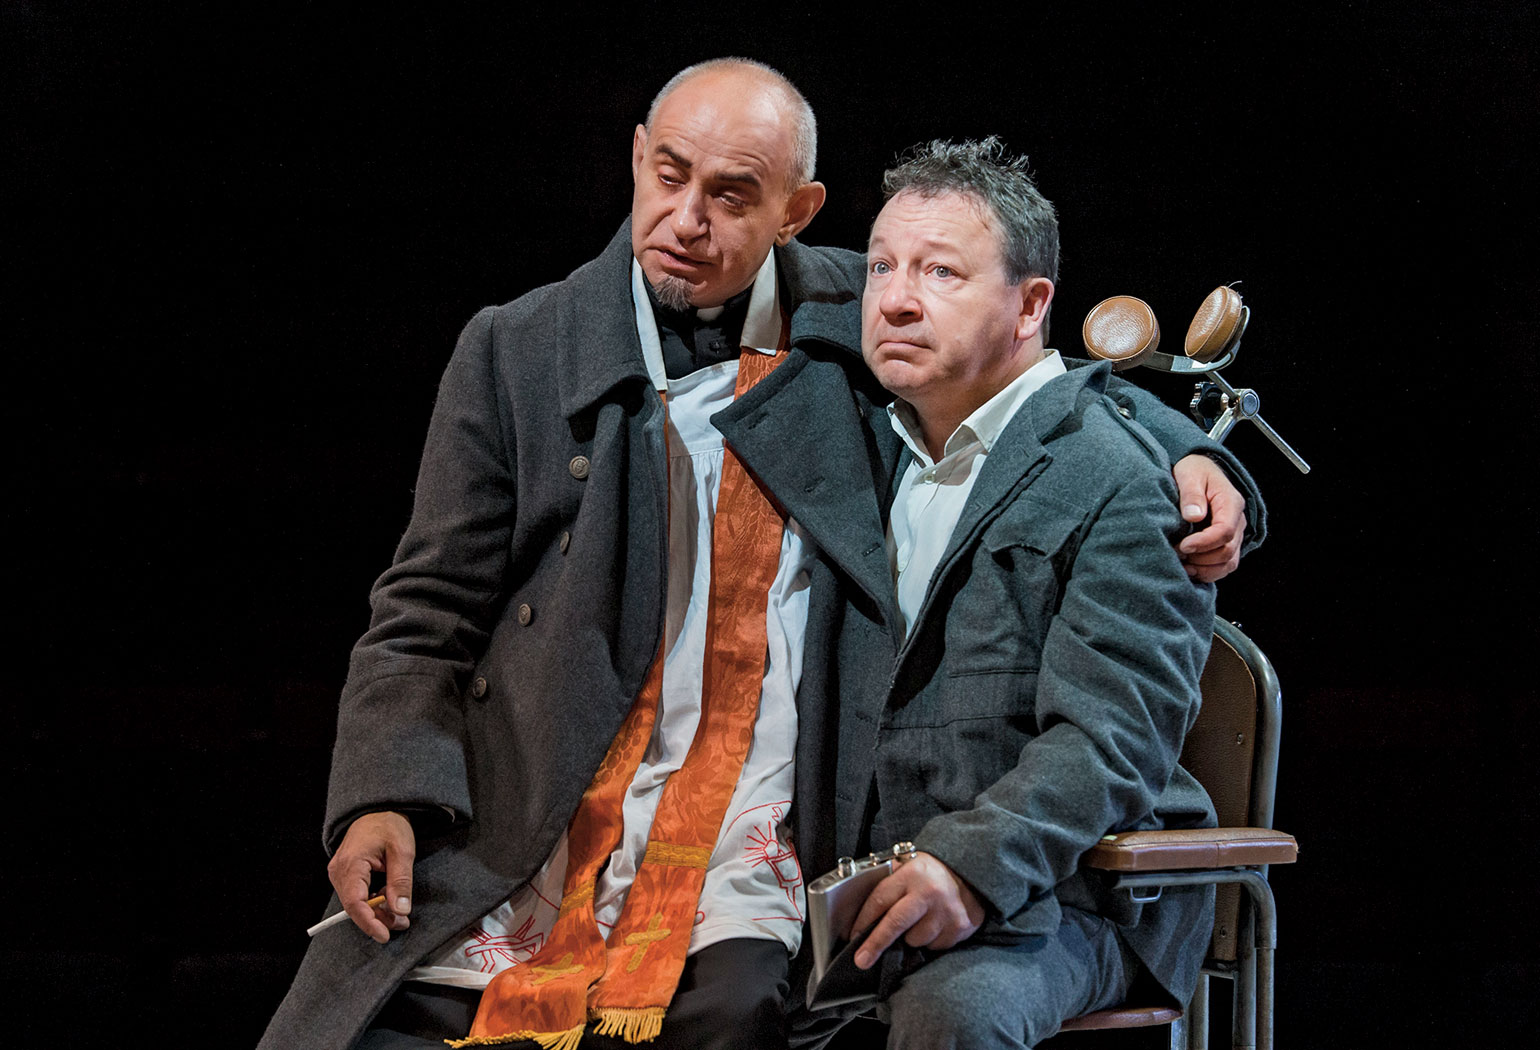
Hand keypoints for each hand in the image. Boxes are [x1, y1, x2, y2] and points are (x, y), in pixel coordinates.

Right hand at [327, 811, 415, 942]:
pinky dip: (372, 902)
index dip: (369, 923)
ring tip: (399, 914)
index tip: (384, 936)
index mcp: (351, 863)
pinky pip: (356, 895)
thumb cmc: (388, 824)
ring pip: (355, 903)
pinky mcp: (345, 874)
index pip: (355, 903)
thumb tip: (400, 910)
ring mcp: (340, 873)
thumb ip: (400, 882)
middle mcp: (339, 871)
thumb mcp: (402, 851)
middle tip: (402, 923)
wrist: (377, 809)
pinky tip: (388, 900)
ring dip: (376, 912)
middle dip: (378, 919)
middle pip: (355, 906)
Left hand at [850, 852, 984, 968]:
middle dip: (876, 944)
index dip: (863, 921)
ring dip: (911, 937)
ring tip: (920, 919)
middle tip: (861, 960)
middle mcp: (929, 893)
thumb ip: (888, 885)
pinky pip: (934, 945)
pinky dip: (930, 939)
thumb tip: (861, 916)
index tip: (853, 936)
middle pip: (895, 924)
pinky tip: (935, 924)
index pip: (880, 900)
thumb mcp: (907, 866)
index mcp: (911, 875)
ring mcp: (946, 912)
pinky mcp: (960, 927)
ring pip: (915, 940)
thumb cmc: (931, 871)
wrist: (970, 870)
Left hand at [1173, 455, 1245, 582]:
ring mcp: (1234, 534)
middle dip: (1201, 558)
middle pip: (1228, 551)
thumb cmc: (1195, 471)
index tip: (1183, 545)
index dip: (1204, 543)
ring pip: (1229, 563)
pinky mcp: (1226, 543)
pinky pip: (1225, 565)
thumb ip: (1192, 494)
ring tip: (1182, 565)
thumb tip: (1193, 515)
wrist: (1200, 470)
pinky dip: (1208, 572)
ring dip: (1205, 569)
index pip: (1225, 531)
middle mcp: (1237, 521)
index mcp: (1231, 503)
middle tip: (1176, 553)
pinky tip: (1189, 569)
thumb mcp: (1190, 475)